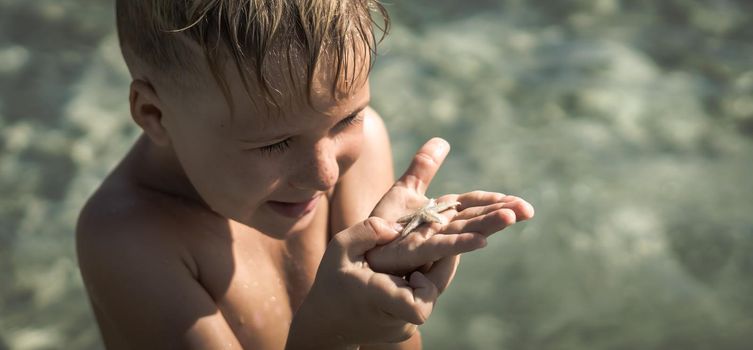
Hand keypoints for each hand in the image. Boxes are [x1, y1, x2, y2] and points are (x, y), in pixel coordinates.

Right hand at [287, 218, 438, 348]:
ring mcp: (403, 327)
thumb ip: (367, 231)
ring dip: (434, 270)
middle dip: (442, 264)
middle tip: (444, 237)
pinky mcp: (407, 328)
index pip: (417, 308)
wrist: (327, 324)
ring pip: (432, 296)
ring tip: (435, 243)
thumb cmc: (331, 283)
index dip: (427, 287)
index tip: (415, 271)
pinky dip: (424, 281)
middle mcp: (396, 319)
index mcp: (378, 299)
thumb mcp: (339, 248)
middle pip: (434, 294)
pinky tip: (417, 264)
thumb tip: (399, 226)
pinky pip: (424, 300)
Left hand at [366, 138, 534, 275]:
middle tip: (528, 210)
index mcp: (443, 213)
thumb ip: (423, 168)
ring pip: (465, 231)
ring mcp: (431, 241)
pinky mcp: (415, 251)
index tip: (519, 203)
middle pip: (476, 218)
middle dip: (502, 213)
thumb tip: (443, 141)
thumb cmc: (385, 226)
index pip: (474, 204)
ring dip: (488, 225)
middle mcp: (442, 228)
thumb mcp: (404, 190)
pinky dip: (461, 243)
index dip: (495, 202)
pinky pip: (441, 246)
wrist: (363, 252)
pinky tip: (481, 241)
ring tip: (512, 218)